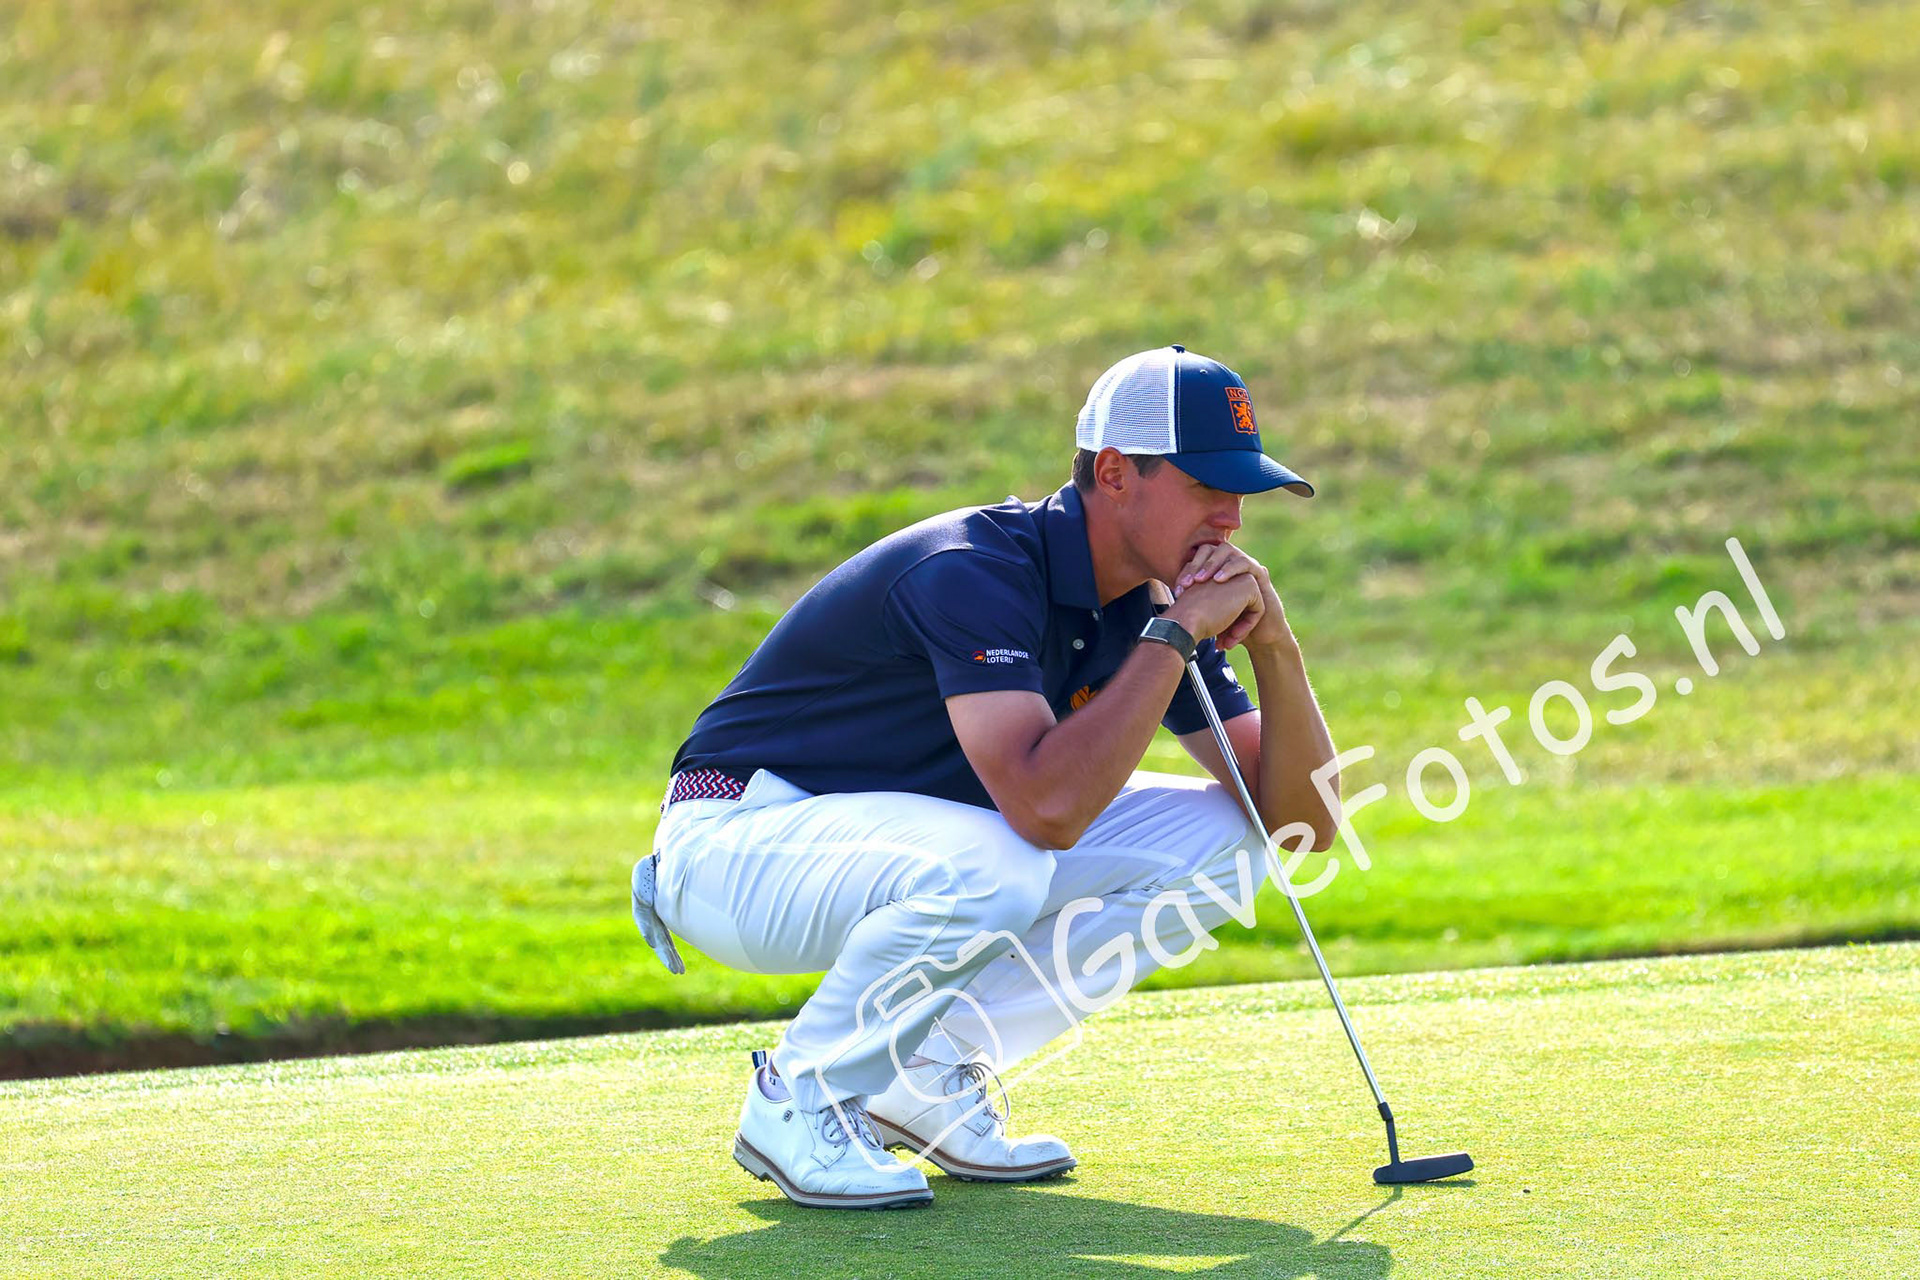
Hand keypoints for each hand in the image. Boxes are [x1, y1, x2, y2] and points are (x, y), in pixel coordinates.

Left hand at [1171, 542, 1292, 651]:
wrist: (1258, 636)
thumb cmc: (1230, 625)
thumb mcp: (1208, 613)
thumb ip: (1195, 603)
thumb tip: (1174, 601)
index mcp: (1217, 569)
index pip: (1198, 557)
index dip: (1186, 570)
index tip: (1177, 589)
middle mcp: (1231, 564)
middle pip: (1210, 549)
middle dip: (1197, 565)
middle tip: (1187, 583)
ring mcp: (1246, 566)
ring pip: (1228, 551)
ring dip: (1212, 564)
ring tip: (1201, 580)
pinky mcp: (1260, 574)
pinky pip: (1246, 563)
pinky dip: (1231, 569)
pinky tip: (1219, 580)